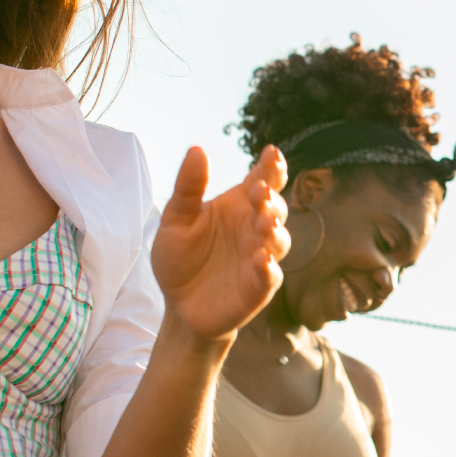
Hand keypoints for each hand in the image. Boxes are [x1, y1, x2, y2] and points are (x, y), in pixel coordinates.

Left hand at [152, 145, 288, 343]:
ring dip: (274, 230)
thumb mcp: (176, 220)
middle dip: (271, 200)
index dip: (272, 167)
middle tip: (260, 191)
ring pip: (279, 240)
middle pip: (276, 208)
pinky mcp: (258, 288)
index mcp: (239, 207)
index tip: (272, 153)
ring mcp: (260, 258)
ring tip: (264, 221)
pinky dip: (268, 268)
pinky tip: (260, 259)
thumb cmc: (180, 260)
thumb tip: (197, 149)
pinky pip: (270, 277)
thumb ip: (188, 187)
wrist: (177, 306)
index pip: (263, 180)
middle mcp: (255, 229)